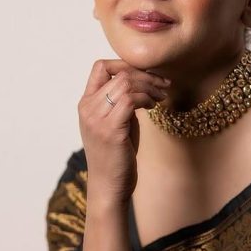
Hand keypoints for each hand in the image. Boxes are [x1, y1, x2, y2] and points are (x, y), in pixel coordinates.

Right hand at [78, 59, 170, 206]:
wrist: (108, 187)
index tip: (147, 75)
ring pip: (126, 83)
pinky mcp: (111, 130)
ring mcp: (97, 119)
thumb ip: (122, 102)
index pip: (100, 67)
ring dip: (150, 86)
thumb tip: (143, 83)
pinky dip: (147, 99)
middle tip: (163, 85)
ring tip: (161, 97)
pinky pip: (131, 100)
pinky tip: (154, 106)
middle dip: (146, 75)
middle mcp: (88, 108)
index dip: (125, 64)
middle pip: (119, 73)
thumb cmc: (116, 157)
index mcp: (86, 104)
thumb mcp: (116, 123)